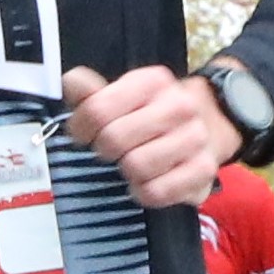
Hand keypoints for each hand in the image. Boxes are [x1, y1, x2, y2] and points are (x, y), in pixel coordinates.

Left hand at [62, 60, 237, 209]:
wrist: (203, 129)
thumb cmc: (148, 115)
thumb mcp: (118, 95)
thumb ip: (89, 92)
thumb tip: (70, 83)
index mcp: (153, 81)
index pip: (98, 109)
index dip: (80, 128)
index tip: (83, 135)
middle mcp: (179, 105)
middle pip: (114, 139)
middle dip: (104, 150)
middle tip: (109, 151)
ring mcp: (195, 138)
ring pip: (137, 166)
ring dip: (126, 172)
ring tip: (130, 165)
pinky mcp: (203, 169)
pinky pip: (157, 191)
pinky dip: (144, 191)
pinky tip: (145, 182)